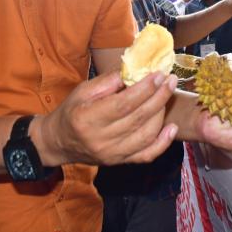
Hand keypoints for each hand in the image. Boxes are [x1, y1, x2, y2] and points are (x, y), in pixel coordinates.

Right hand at [35, 70, 178, 165]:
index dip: (144, 89)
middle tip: (171, 80)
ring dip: (162, 113)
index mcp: (88, 119)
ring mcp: (112, 154)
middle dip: (159, 96)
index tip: (159, 74)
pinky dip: (163, 142)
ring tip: (168, 94)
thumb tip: (134, 69)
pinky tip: (172, 127)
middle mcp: (101, 140)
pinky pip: (147, 155)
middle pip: (138, 118)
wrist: (58, 143)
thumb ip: (107, 81)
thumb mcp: (82, 91)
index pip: (123, 104)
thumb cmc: (71, 111)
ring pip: (146, 135)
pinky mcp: (120, 161)